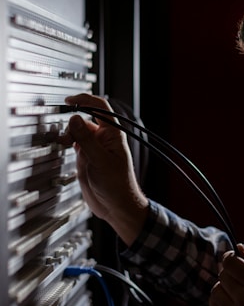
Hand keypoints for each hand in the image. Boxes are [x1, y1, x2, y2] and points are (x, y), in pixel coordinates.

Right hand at [58, 93, 148, 245]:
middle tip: (64, 129)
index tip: (69, 100)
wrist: (116, 205)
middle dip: (73, 120)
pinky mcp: (87, 157)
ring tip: (63, 141)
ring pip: (79, 131)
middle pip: (86, 119)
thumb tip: (76, 119)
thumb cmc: (118, 185)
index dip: (85, 100)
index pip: (100, 108)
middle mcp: (104, 139)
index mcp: (113, 135)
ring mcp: (94, 148)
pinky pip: (75, 143)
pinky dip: (68, 142)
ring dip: (69, 133)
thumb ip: (86, 139)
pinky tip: (64, 145)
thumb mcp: (100, 160)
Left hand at [209, 244, 243, 305]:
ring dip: (223, 287)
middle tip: (241, 276)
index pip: (230, 262)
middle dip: (230, 272)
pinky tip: (232, 301)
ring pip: (215, 292)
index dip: (231, 257)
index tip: (235, 258)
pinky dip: (220, 302)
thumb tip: (238, 247)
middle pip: (222, 276)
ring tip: (237, 290)